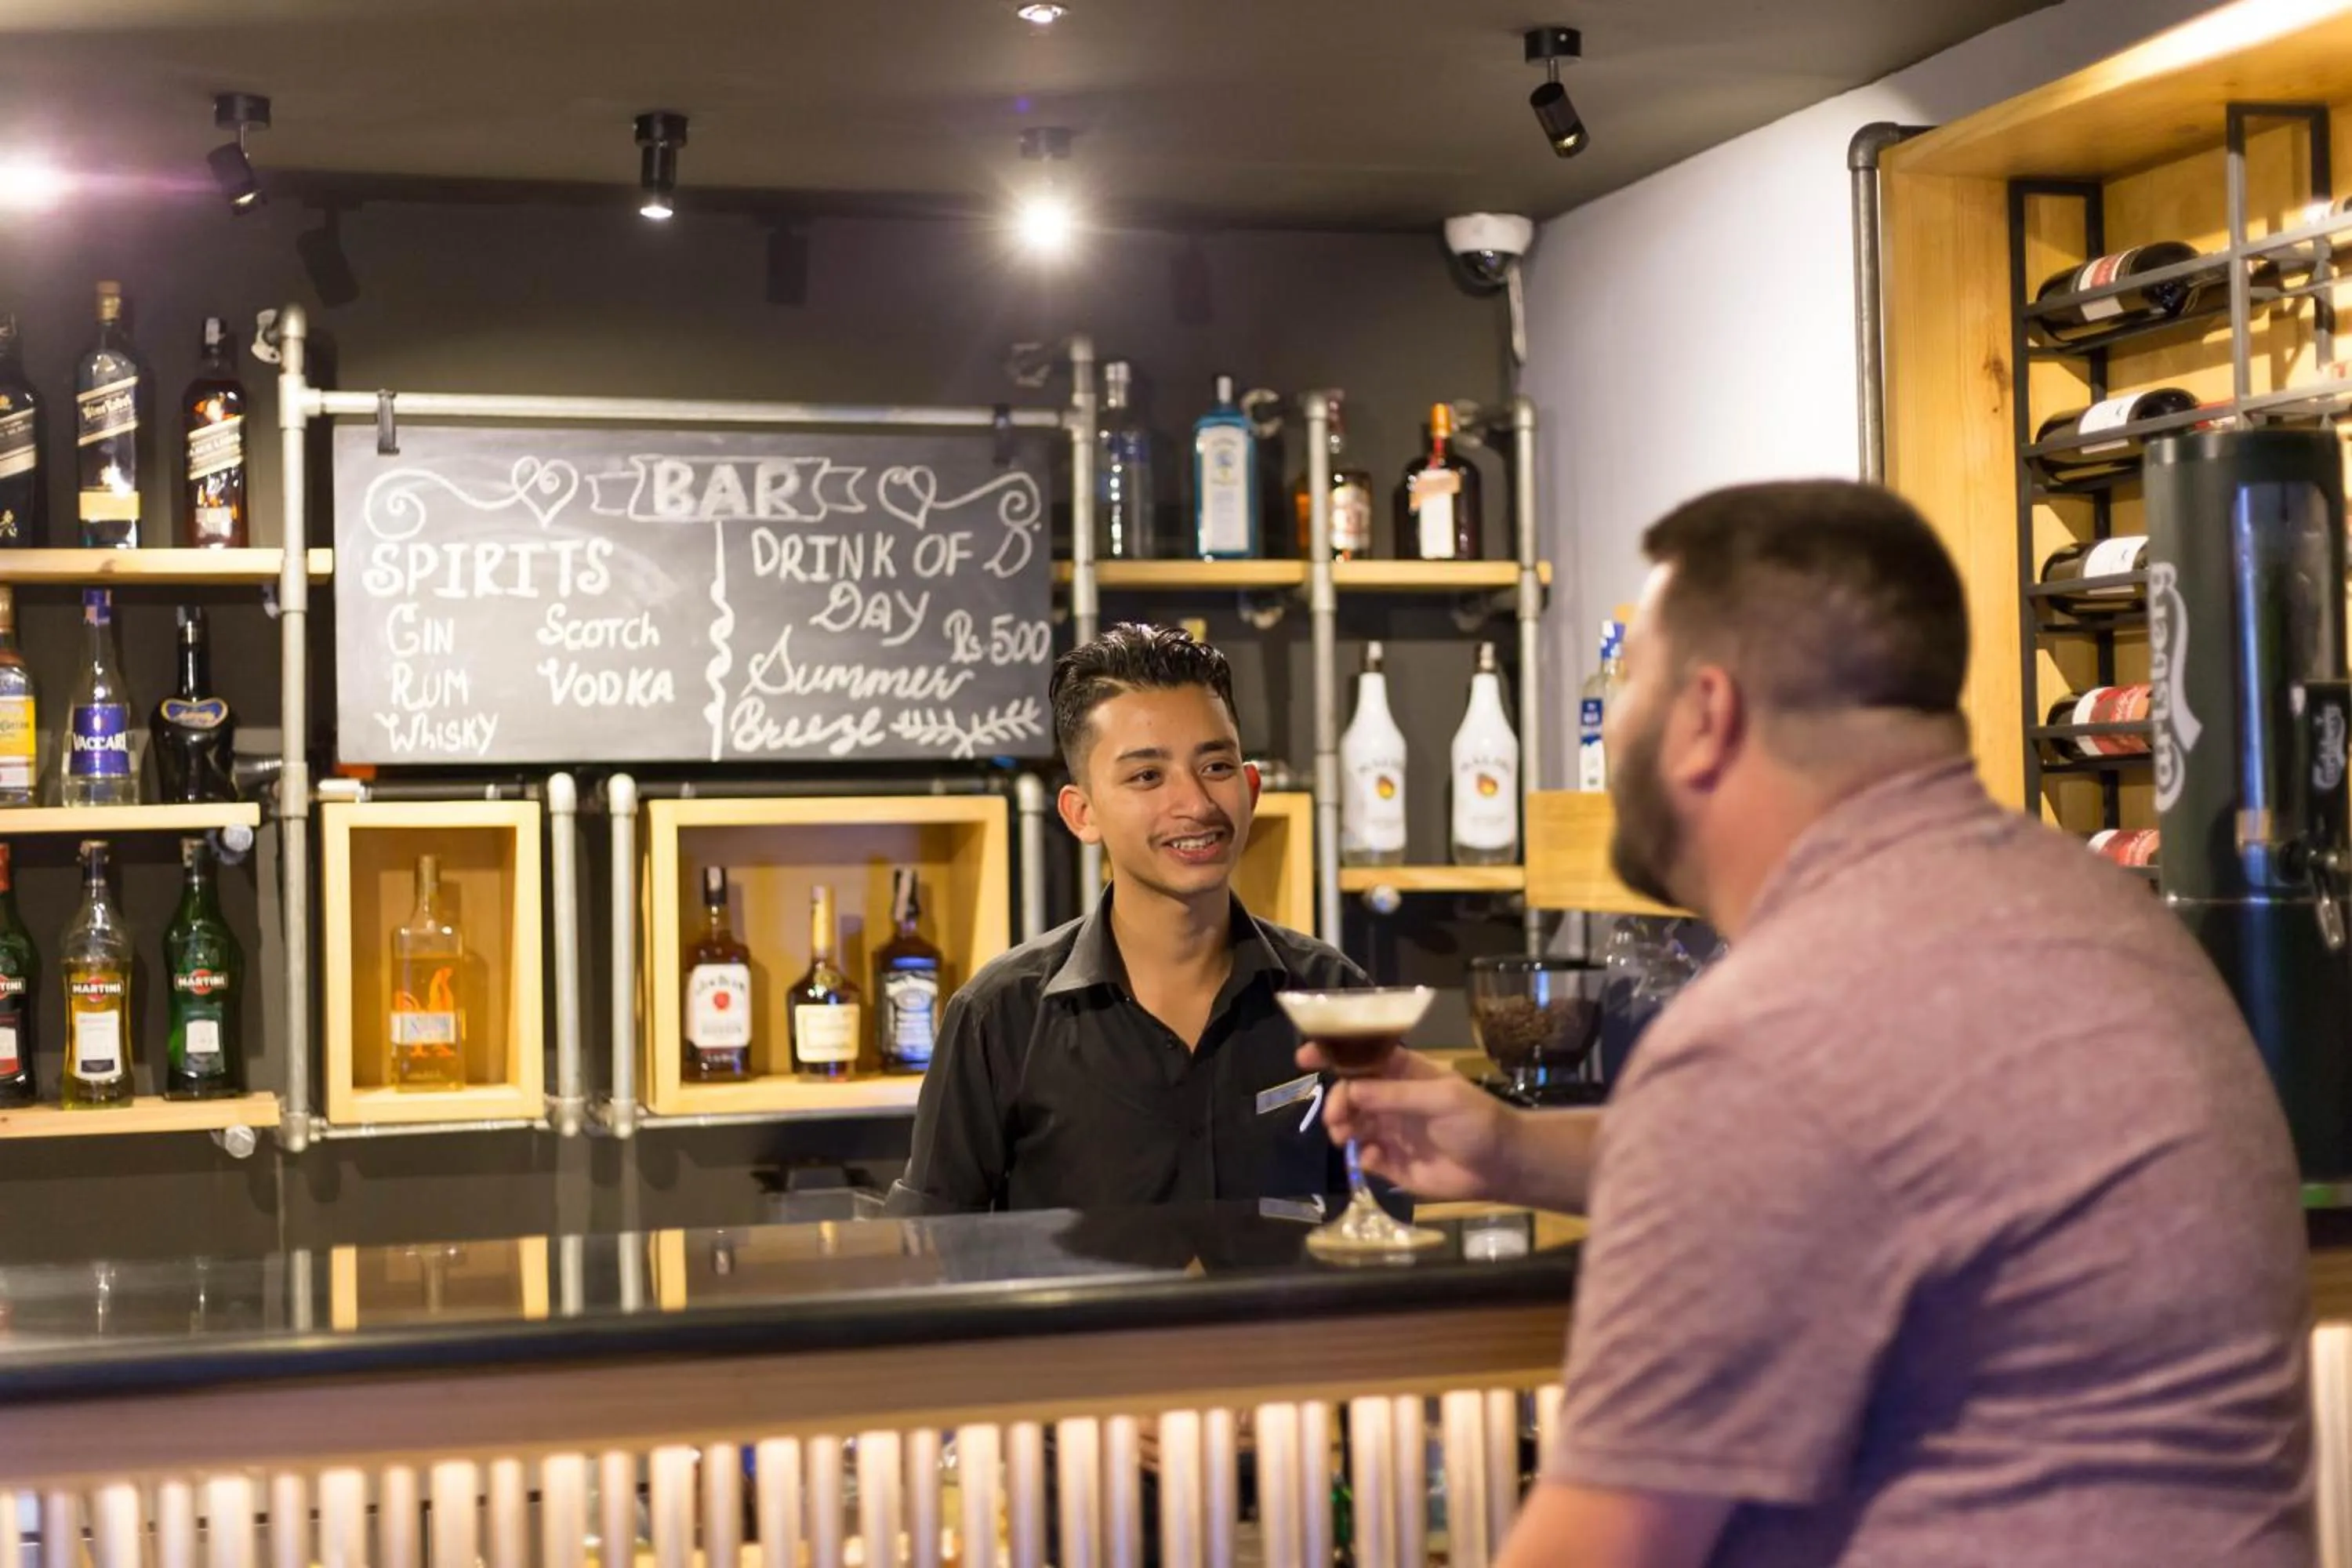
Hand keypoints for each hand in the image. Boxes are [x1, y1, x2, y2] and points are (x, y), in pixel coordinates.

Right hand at [1293, 1044, 1516, 1201]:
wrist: (1502, 1166)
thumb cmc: (1477, 1121)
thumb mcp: (1440, 1099)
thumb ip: (1395, 1095)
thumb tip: (1350, 1091)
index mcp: (1404, 1074)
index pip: (1363, 1058)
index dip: (1334, 1054)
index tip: (1306, 1058)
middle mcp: (1393, 1100)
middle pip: (1350, 1094)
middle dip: (1337, 1102)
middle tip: (1337, 1119)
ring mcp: (1392, 1131)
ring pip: (1352, 1125)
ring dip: (1342, 1128)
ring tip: (1346, 1138)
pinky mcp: (1394, 1164)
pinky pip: (1365, 1157)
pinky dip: (1362, 1157)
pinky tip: (1373, 1159)